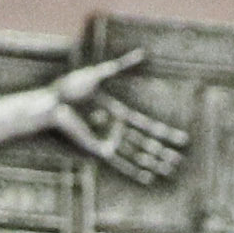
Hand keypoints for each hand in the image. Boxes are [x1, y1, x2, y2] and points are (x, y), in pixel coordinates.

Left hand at [46, 49, 190, 183]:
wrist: (53, 103)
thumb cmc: (70, 88)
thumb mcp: (100, 75)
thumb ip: (122, 66)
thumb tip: (143, 54)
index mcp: (117, 114)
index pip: (146, 126)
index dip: (163, 134)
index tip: (180, 140)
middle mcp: (115, 130)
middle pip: (145, 144)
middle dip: (162, 153)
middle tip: (179, 161)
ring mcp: (108, 141)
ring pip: (136, 155)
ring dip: (153, 163)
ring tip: (169, 170)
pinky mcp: (98, 149)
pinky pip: (120, 162)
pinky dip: (134, 171)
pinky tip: (148, 178)